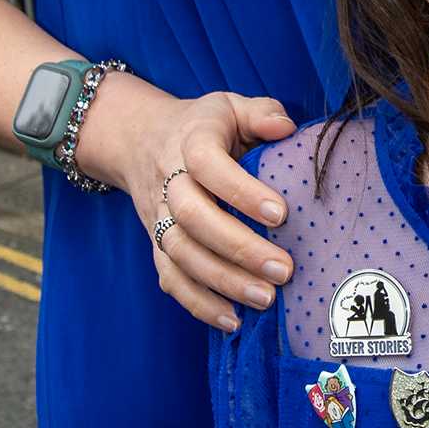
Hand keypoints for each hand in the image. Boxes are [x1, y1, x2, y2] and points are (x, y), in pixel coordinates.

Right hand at [135, 91, 297, 329]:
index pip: (210, 166)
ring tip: (266, 299)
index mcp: (191, 142)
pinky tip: (233, 321)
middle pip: (193, 218)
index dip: (242, 192)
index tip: (281, 214)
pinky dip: (198, 304)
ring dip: (222, 281)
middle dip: (238, 247)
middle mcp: (169, 181)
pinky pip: (170, 279)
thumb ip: (261, 112)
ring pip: (181, 254)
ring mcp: (158, 216)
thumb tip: (286, 128)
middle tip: (283, 270)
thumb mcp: (230, 106)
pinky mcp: (156, 244)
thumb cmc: (205, 127)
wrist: (142, 140)